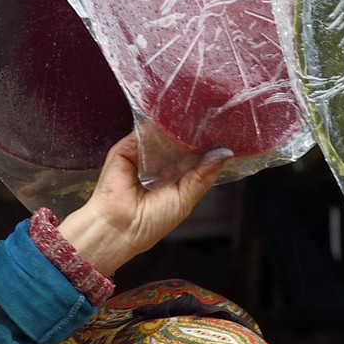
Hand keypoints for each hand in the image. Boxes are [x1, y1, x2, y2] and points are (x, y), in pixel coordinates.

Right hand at [58, 134, 230, 277]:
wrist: (119, 228)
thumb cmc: (151, 222)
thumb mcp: (185, 199)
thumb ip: (203, 175)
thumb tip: (224, 153)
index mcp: (173, 178)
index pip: (192, 155)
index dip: (206, 146)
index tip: (223, 132)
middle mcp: (157, 164)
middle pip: (178, 141)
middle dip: (193, 132)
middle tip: (213, 117)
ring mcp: (141, 154)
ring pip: (162, 134)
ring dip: (176, 127)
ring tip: (195, 115)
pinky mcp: (125, 147)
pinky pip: (143, 131)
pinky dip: (156, 126)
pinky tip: (170, 122)